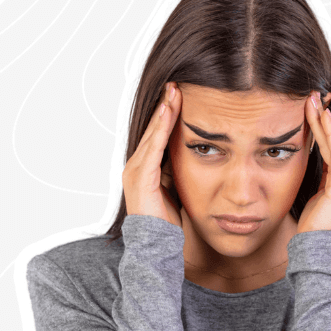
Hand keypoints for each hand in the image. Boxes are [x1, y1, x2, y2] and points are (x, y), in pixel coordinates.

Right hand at [123, 81, 182, 227]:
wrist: (158, 247)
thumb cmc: (169, 221)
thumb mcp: (176, 187)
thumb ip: (177, 169)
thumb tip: (195, 152)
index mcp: (144, 168)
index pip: (156, 134)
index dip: (167, 113)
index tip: (179, 93)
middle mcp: (135, 166)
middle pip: (152, 129)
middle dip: (164, 106)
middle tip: (175, 83)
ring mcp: (135, 171)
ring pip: (152, 134)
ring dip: (163, 111)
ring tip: (173, 91)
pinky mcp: (141, 178)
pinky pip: (153, 147)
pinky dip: (161, 128)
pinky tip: (169, 112)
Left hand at [298, 91, 330, 233]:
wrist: (317, 248)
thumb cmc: (315, 224)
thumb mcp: (318, 192)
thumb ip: (322, 174)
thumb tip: (315, 155)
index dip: (324, 125)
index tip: (312, 105)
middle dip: (322, 117)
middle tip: (312, 95)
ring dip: (322, 120)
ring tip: (311, 100)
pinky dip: (327, 133)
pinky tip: (320, 117)